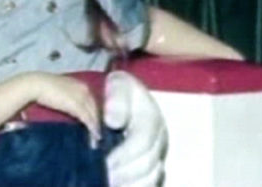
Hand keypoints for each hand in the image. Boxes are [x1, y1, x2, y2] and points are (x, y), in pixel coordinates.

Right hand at [29, 72, 100, 140]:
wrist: (37, 84)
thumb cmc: (44, 87)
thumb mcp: (60, 90)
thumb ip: (68, 97)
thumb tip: (69, 107)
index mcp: (80, 84)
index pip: (92, 100)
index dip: (94, 112)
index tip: (95, 121)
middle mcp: (84, 89)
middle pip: (95, 107)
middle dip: (97, 120)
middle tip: (98, 133)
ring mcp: (81, 97)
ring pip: (93, 114)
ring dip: (95, 127)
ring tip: (96, 138)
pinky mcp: (76, 106)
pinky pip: (88, 119)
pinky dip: (92, 128)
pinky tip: (94, 136)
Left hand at [103, 71, 166, 186]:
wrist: (122, 101)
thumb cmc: (118, 92)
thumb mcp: (117, 85)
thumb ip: (117, 98)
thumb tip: (114, 121)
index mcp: (151, 118)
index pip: (143, 141)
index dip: (124, 154)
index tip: (105, 161)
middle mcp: (159, 139)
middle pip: (148, 164)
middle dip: (124, 173)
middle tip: (102, 177)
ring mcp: (157, 154)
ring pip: (151, 178)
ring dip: (129, 183)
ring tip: (109, 182)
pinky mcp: (151, 167)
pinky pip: (148, 183)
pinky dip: (133, 186)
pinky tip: (116, 185)